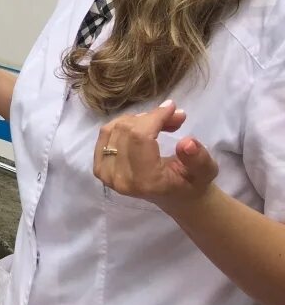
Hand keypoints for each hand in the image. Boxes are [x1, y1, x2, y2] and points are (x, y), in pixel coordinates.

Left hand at [93, 100, 218, 210]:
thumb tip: (188, 143)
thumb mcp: (205, 172)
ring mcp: (106, 173)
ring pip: (114, 129)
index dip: (154, 117)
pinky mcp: (99, 167)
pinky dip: (124, 125)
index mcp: (145, 181)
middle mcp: (120, 178)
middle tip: (173, 117)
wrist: (173, 196)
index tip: (172, 108)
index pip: (140, 137)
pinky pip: (106, 134)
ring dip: (138, 119)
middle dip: (150, 117)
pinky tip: (142, 127)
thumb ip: (198, 159)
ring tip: (160, 123)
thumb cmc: (191, 183)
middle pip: (126, 130)